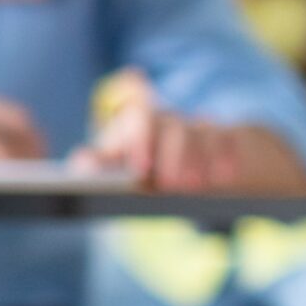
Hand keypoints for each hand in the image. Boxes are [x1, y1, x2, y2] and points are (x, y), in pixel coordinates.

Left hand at [76, 98, 246, 190]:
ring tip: (192, 186)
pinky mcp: (222, 138)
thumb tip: (80, 162)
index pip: (139, 118)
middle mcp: (167, 120)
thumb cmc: (138, 168)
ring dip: (196, 160)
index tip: (141, 169)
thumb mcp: (117, 166)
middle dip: (171, 154)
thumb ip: (99, 164)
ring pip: (199, 134)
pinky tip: (223, 177)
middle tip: (169, 183)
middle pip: (171, 127)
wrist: (182, 166)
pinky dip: (225, 158)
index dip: (140, 141)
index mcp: (137, 121)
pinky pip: (225, 141)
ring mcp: (196, 127)